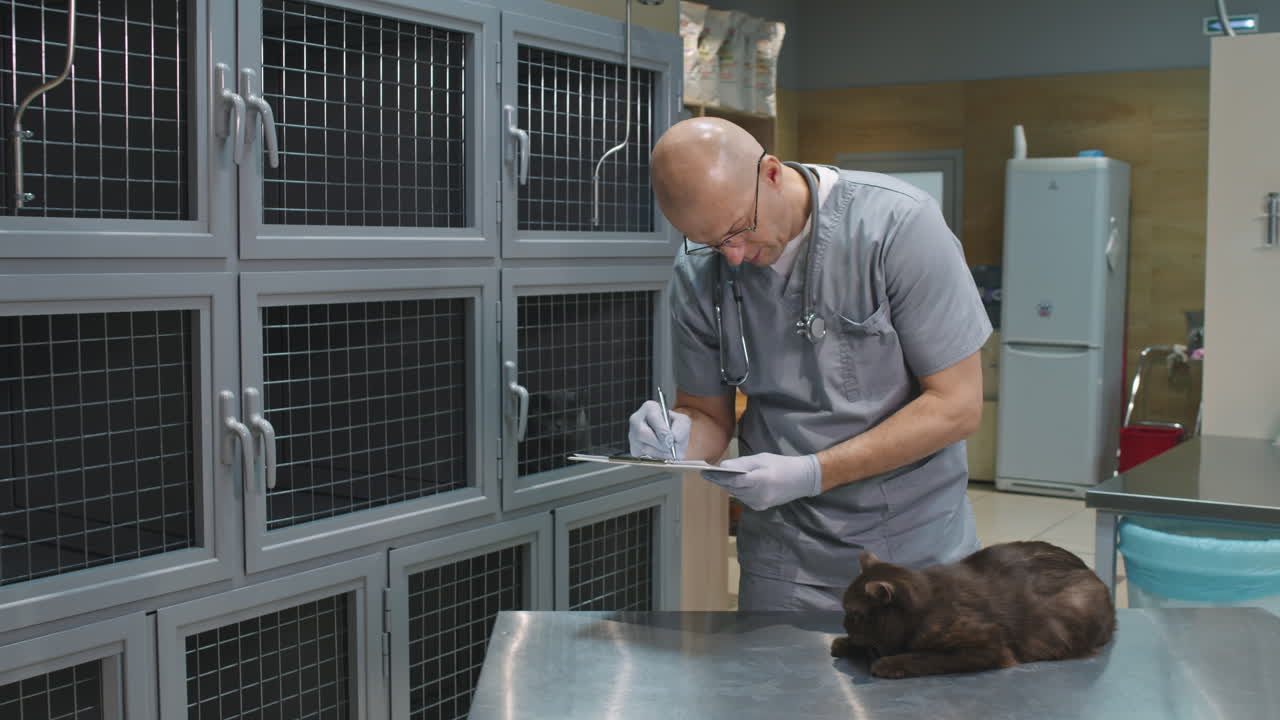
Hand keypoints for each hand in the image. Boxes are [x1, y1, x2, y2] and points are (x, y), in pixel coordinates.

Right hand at [628, 400, 690, 458]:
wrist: (670, 437)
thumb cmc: (674, 427)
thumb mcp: (682, 421)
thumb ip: (681, 427)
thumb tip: (674, 438)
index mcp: (649, 408)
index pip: (653, 417)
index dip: (662, 430)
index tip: (671, 439)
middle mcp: (637, 420)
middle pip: (643, 433)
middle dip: (660, 443)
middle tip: (671, 447)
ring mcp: (633, 435)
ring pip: (643, 446)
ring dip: (660, 452)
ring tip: (670, 452)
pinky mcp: (633, 449)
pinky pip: (643, 456)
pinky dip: (656, 458)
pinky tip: (662, 454)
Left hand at [701, 453, 821, 510]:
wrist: (802, 479)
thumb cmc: (782, 465)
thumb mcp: (762, 459)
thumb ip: (742, 463)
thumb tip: (723, 466)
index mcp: (761, 479)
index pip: (733, 480)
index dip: (717, 477)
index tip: (704, 472)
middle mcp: (759, 494)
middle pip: (733, 488)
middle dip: (721, 481)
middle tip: (708, 474)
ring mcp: (760, 503)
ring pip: (737, 495)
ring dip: (729, 486)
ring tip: (719, 478)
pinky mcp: (761, 507)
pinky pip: (744, 499)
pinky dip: (739, 492)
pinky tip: (736, 484)